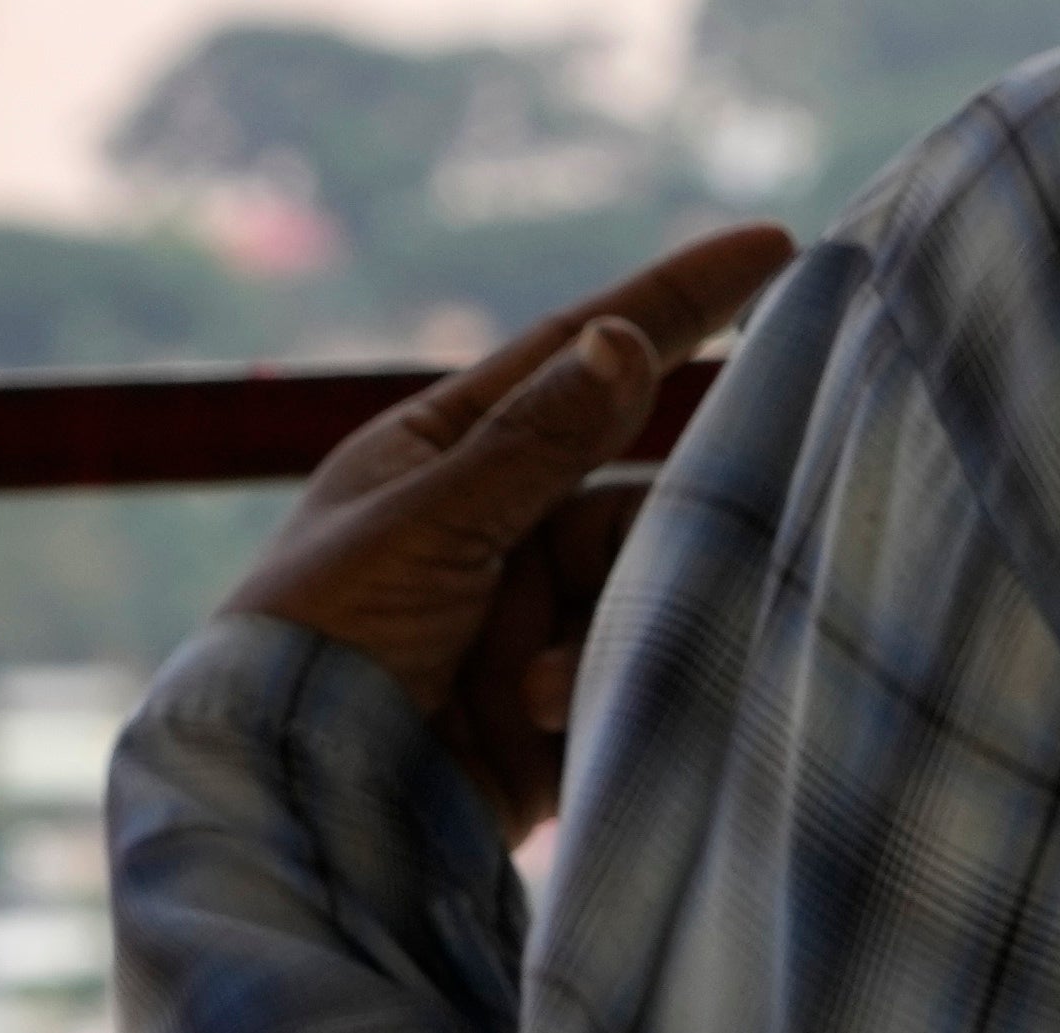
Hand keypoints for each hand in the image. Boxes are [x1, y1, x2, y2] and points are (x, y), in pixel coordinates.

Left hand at [222, 222, 797, 835]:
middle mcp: (494, 527)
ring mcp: (525, 622)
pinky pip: (627, 680)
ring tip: (534, 686)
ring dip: (607, 629)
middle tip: (724, 520)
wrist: (283, 813)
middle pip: (626, 491)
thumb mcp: (425, 528)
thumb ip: (535, 443)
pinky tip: (550, 720)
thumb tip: (624, 336)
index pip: (577, 355)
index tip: (776, 246)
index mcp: (443, 454)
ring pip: (637, 588)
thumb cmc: (316, 644)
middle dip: (658, 522)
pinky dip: (610, 694)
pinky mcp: (549, 718)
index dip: (676, 302)